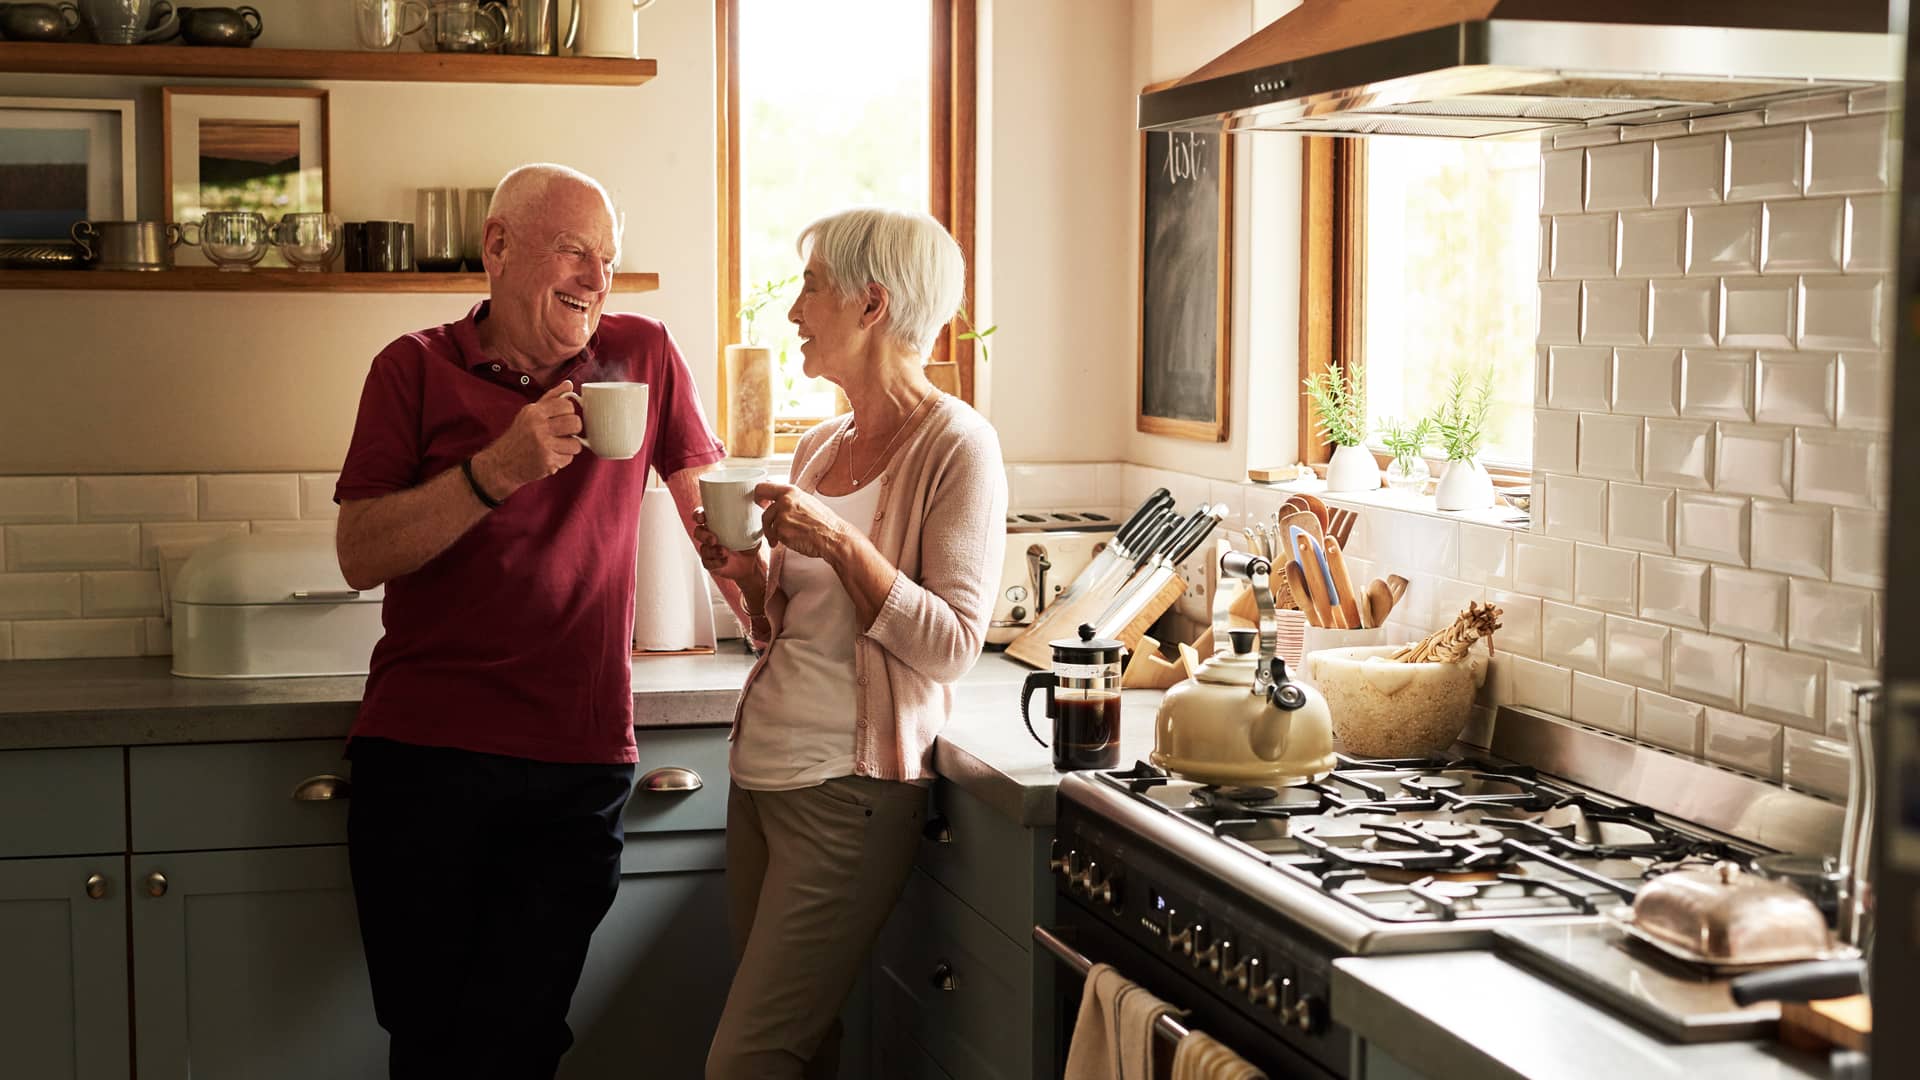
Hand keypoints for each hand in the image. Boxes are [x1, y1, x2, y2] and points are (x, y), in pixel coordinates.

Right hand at [472, 380, 583, 497]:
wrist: (501, 463)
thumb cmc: (519, 436)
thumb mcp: (530, 413)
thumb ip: (551, 398)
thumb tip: (569, 384)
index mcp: (534, 412)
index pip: (566, 405)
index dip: (569, 412)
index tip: (562, 418)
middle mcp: (538, 427)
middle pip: (575, 423)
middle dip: (573, 429)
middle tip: (564, 433)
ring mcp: (543, 445)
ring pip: (575, 443)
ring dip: (569, 446)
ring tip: (557, 446)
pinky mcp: (547, 462)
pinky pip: (569, 458)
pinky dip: (562, 459)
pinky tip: (551, 456)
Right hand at [691, 507, 764, 582]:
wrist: (752, 561)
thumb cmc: (750, 539)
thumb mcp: (753, 524)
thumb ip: (754, 512)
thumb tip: (761, 499)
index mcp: (715, 522)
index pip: (700, 515)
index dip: (698, 515)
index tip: (702, 518)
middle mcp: (709, 535)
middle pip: (698, 532)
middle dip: (703, 535)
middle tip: (714, 539)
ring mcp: (709, 549)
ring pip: (702, 549)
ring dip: (711, 551)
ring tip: (724, 552)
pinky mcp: (711, 563)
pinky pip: (707, 563)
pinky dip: (715, 562)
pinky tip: (724, 561)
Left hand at [755, 482, 847, 561]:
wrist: (832, 536)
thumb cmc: (824, 522)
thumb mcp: (807, 501)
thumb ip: (791, 499)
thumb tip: (779, 500)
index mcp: (791, 491)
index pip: (763, 488)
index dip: (758, 497)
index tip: (761, 503)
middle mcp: (784, 501)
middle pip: (764, 512)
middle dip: (767, 522)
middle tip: (771, 528)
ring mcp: (782, 516)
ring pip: (769, 525)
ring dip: (774, 533)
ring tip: (784, 538)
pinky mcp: (781, 531)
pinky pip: (774, 536)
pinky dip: (780, 540)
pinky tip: (791, 541)